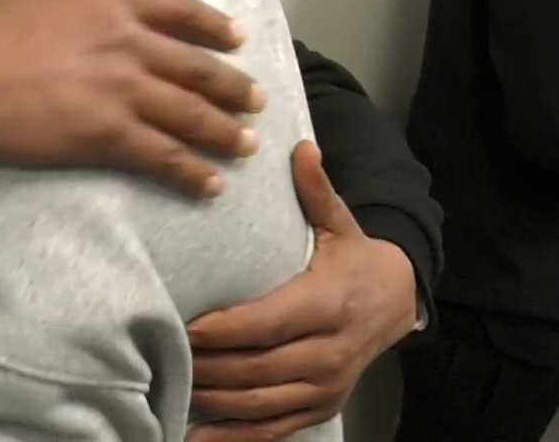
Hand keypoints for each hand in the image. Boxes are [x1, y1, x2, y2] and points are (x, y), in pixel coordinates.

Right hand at [0, 0, 262, 196]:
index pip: (180, 10)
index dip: (213, 26)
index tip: (235, 37)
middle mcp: (129, 40)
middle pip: (197, 67)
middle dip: (233, 87)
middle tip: (256, 100)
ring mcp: (124, 90)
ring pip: (191, 114)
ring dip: (225, 133)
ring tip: (247, 146)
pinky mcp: (111, 135)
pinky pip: (164, 156)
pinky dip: (192, 173)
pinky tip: (210, 186)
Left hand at [183, 142, 417, 440]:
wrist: (399, 304)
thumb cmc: (355, 259)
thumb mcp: (340, 224)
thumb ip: (315, 190)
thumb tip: (299, 146)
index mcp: (327, 306)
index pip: (266, 324)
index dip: (223, 330)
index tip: (184, 326)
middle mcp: (327, 354)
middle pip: (255, 368)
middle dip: (205, 366)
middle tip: (159, 355)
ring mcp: (325, 387)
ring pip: (258, 402)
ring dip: (211, 399)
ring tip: (167, 388)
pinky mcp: (319, 409)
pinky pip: (272, 429)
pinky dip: (233, 437)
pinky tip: (193, 436)